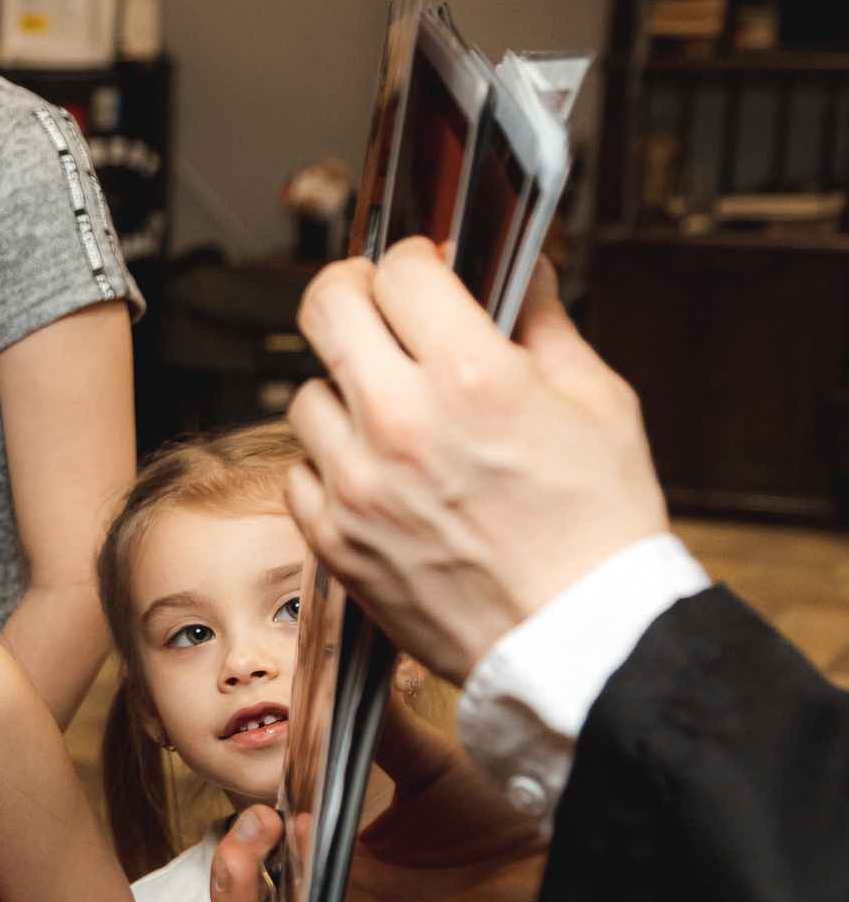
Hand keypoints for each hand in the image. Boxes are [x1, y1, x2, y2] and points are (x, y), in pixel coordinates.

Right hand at [212, 697, 546, 901]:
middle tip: (258, 827)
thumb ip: (380, 728)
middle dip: (229, 872)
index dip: (248, 842)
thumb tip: (342, 669)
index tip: (269, 806)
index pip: (266, 864)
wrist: (562, 852)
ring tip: (252, 865)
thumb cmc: (506, 816)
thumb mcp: (427, 766)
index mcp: (343, 863)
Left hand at [287, 243, 666, 684]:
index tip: (425, 272)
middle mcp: (400, 425)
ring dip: (345, 390)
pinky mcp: (333, 538)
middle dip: (352, 291)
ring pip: (307, 393)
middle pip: (325, 308)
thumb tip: (520, 273)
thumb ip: (544, 325)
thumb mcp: (599, 404)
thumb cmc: (599, 530)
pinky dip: (332, 464)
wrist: (579, 641)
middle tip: (375, 303)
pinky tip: (379, 474)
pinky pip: (302, 470)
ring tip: (394, 412)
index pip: (402, 270)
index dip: (416, 259)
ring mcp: (357, 484)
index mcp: (472, 378)